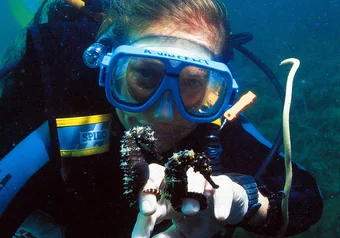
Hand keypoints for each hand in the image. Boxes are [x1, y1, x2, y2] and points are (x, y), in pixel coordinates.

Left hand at [131, 163, 248, 237]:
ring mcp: (201, 182)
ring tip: (190, 211)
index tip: (138, 236)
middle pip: (159, 173)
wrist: (228, 212)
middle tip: (148, 211)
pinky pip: (221, 189)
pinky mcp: (223, 185)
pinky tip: (220, 216)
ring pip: (192, 178)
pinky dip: (221, 201)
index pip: (148, 196)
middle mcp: (180, 184)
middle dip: (151, 188)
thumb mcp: (182, 232)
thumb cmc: (200, 220)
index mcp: (166, 196)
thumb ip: (167, 236)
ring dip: (190, 192)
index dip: (141, 211)